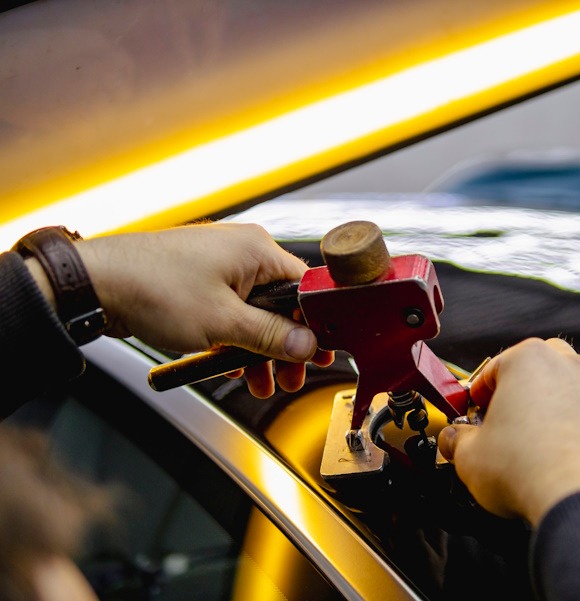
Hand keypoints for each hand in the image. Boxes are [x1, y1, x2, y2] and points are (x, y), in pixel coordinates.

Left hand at [74, 222, 333, 396]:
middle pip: (282, 304)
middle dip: (287, 345)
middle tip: (291, 377)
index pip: (305, 288)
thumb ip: (271, 336)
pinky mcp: (202, 281)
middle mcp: (243, 253)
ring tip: (261, 382)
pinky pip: (232, 312)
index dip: (316, 324)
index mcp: (257, 251)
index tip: (321, 353)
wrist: (96, 284)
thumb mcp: (222, 323)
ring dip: (260, 349)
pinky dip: (236, 339)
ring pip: (256, 312)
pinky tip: (234, 365)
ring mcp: (221, 266)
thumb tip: (307, 345)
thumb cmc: (153, 288)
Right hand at [437, 338, 579, 525]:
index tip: (475, 415)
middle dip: (522, 387)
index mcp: (526, 360)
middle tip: (507, 420)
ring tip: (541, 431)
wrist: (578, 498)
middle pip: (539, 364)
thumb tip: (453, 440)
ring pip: (576, 380)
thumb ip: (456, 440)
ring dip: (558, 398)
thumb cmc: (527, 469)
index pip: (492, 369)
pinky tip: (571, 450)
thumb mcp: (469, 456)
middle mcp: (567, 365)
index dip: (478, 395)